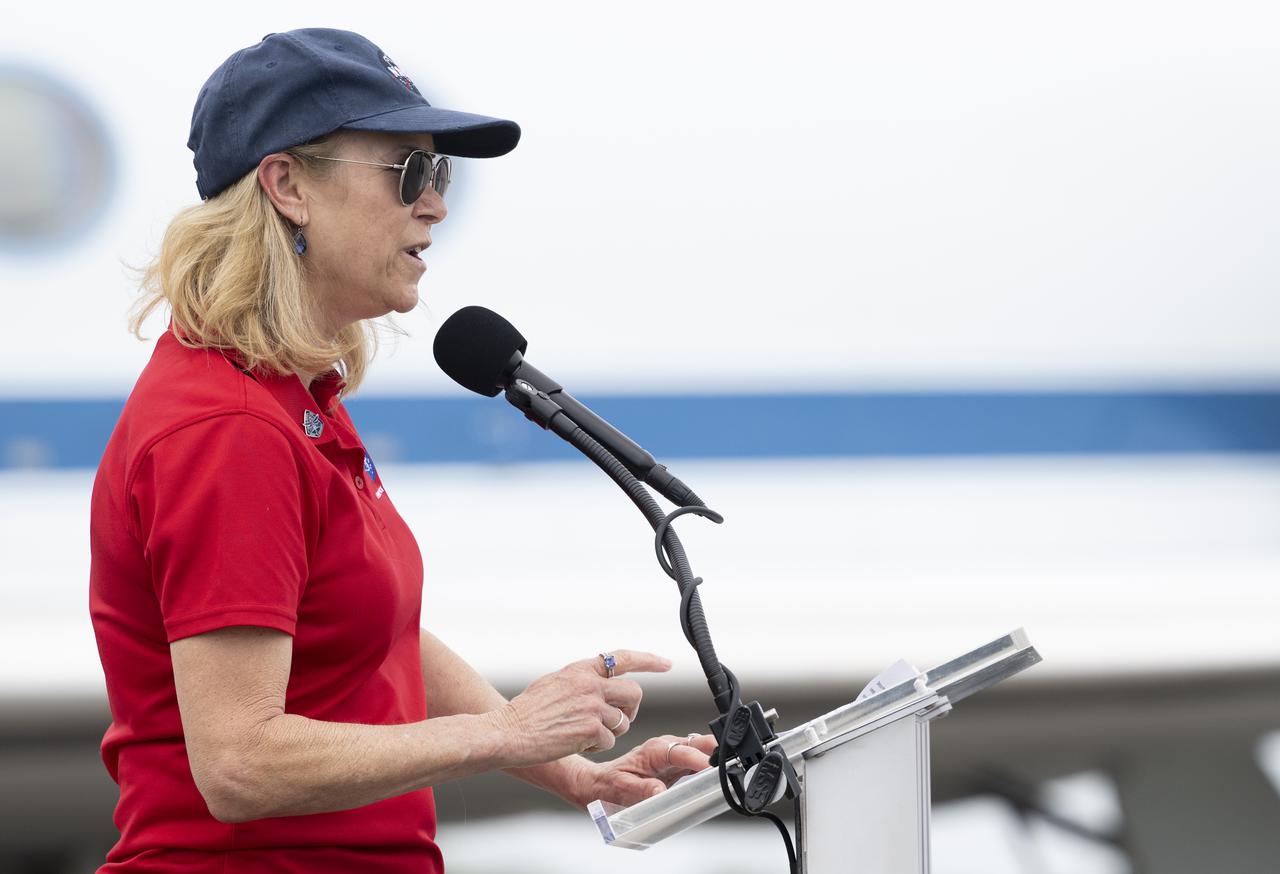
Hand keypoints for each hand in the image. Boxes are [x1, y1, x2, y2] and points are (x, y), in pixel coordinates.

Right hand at [493, 649, 670, 766]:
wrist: (508, 731)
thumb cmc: (526, 712)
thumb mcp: (554, 683)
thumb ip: (580, 681)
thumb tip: (599, 683)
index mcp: (581, 669)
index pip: (623, 658)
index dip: (648, 660)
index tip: (666, 664)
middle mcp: (590, 684)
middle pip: (634, 693)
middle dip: (631, 709)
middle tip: (620, 720)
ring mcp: (592, 705)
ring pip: (623, 721)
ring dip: (610, 731)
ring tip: (585, 733)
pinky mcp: (591, 728)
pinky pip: (610, 740)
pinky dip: (597, 745)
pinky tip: (576, 742)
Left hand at [575, 732, 718, 807]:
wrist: (602, 782)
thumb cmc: (611, 784)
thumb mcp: (623, 788)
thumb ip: (642, 790)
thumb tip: (660, 792)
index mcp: (654, 750)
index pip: (680, 751)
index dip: (696, 758)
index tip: (709, 767)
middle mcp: (666, 748)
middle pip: (697, 744)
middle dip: (715, 750)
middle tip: (731, 762)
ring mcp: (674, 754)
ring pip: (701, 750)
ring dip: (716, 757)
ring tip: (730, 770)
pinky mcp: (678, 764)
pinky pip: (698, 762)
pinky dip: (710, 766)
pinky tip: (717, 776)